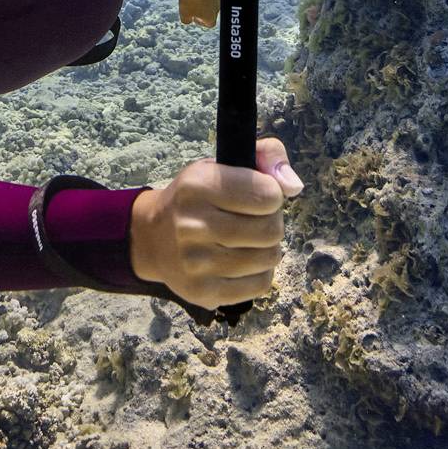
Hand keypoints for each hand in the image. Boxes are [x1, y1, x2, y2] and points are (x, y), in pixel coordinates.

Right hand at [130, 136, 302, 307]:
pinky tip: (242, 262)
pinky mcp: (203, 292)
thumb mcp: (224, 162)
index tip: (256, 194)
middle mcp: (192, 225)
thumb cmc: (198, 197)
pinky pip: (260, 284)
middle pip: (272, 230)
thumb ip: (267, 155)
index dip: (271, 194)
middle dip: (271, 222)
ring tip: (247, 240)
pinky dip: (260, 272)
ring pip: (269, 258)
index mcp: (197, 186)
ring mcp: (196, 263)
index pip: (268, 195)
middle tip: (253, 220)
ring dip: (266, 248)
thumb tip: (294, 186)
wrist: (153, 238)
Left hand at [178, 0, 220, 26]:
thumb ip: (186, 20)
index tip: (194, 16)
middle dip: (204, 8)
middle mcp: (219, 8)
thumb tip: (189, 21)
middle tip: (195, 2)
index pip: (209, 24)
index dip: (201, 22)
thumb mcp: (184, 12)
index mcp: (211, 17)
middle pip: (212, 11)